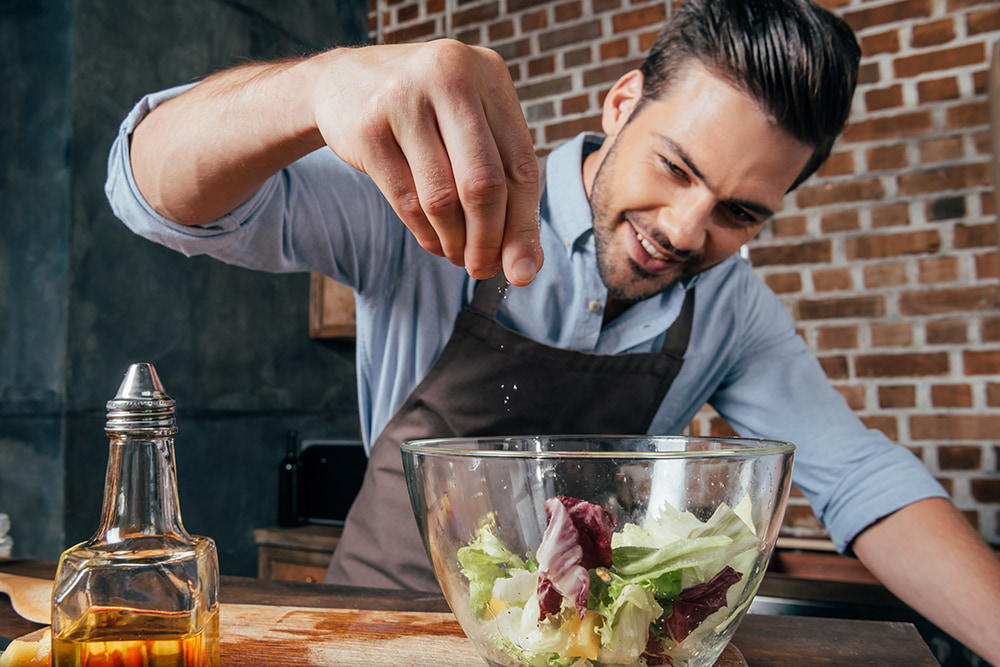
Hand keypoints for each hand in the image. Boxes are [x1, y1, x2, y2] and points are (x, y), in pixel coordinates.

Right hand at [308, 40, 543, 284]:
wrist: (342, 81)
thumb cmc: (425, 115)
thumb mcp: (469, 128)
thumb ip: (503, 183)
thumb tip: (524, 265)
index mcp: (488, 74)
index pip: (521, 164)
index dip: (524, 225)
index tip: (523, 270)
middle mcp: (450, 76)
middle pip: (484, 184)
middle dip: (488, 240)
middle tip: (483, 269)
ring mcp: (404, 99)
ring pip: (443, 198)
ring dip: (454, 241)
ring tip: (457, 255)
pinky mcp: (369, 128)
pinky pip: (407, 201)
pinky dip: (426, 233)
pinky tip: (433, 241)